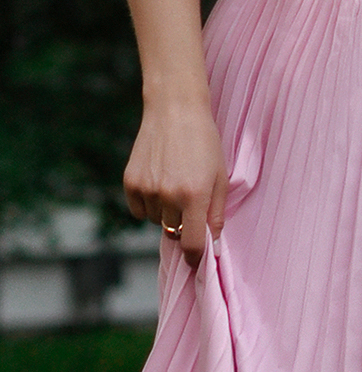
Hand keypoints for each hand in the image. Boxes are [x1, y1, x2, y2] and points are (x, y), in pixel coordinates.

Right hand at [124, 96, 228, 268]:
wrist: (175, 109)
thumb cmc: (204, 141)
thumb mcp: (220, 176)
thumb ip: (217, 213)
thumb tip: (212, 244)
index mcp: (195, 196)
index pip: (193, 244)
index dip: (197, 258)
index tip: (198, 262)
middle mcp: (168, 196)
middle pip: (174, 233)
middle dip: (184, 225)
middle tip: (190, 201)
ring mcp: (147, 189)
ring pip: (156, 221)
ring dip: (165, 212)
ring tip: (174, 181)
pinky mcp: (130, 182)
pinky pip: (139, 210)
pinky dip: (148, 203)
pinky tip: (158, 180)